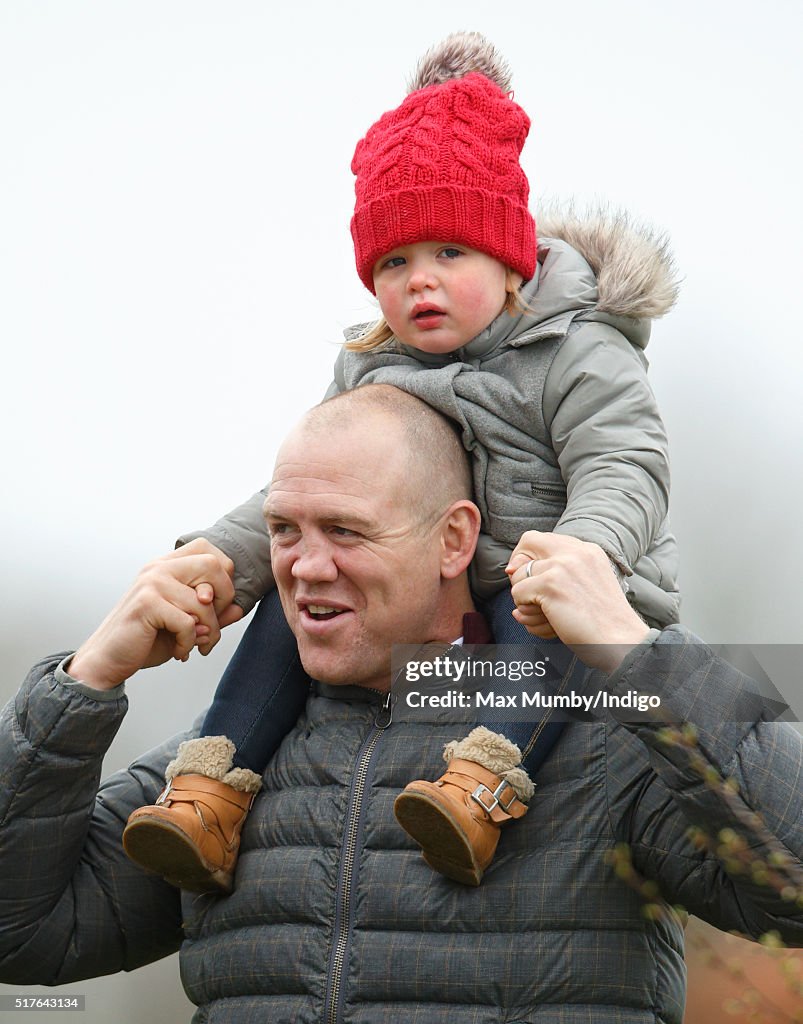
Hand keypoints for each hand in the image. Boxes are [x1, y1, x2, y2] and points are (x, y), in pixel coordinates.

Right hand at [68, 539, 237, 689]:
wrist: (108, 660)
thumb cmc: (146, 639)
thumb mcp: (186, 625)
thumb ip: (211, 614)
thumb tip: (238, 608)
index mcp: (166, 566)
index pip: (208, 550)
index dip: (223, 576)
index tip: (213, 604)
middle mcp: (158, 568)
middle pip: (214, 565)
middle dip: (223, 599)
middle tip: (210, 625)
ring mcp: (151, 583)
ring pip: (203, 602)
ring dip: (208, 632)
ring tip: (197, 645)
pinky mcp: (147, 603)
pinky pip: (188, 622)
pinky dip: (189, 643)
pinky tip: (180, 652)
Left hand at [505, 531, 649, 671]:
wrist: (620, 641)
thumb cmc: (601, 623)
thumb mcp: (585, 585)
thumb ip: (556, 572)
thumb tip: (511, 570)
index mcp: (587, 550)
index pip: (542, 538)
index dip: (528, 557)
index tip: (527, 578)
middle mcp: (575, 551)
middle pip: (528, 542)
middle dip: (520, 569)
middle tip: (527, 594)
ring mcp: (562, 566)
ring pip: (518, 575)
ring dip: (524, 600)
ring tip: (545, 618)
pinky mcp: (551, 585)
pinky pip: (517, 594)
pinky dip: (526, 612)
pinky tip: (548, 623)